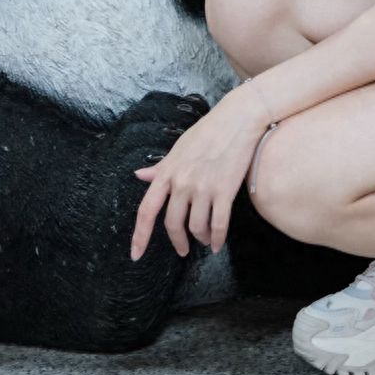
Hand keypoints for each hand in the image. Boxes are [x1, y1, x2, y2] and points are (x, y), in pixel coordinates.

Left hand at [130, 86, 271, 259]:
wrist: (238, 119)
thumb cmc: (208, 131)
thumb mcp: (179, 148)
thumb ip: (160, 167)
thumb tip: (139, 175)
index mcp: (167, 172)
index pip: (147, 210)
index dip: (140, 235)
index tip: (136, 255)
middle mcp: (182, 182)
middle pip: (173, 224)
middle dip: (178, 242)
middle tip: (183, 249)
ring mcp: (203, 187)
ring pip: (197, 227)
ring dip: (201, 238)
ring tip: (205, 239)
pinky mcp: (225, 191)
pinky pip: (219, 224)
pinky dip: (218, 238)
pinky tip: (218, 244)